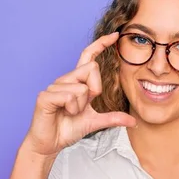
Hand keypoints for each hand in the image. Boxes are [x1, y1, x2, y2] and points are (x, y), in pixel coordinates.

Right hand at [22, 32, 135, 156]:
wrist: (50, 144)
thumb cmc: (68, 129)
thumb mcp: (95, 122)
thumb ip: (113, 118)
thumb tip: (133, 122)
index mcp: (76, 82)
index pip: (88, 57)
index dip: (101, 44)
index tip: (115, 35)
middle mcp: (65, 80)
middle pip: (91, 69)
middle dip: (94, 90)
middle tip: (82, 107)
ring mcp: (54, 86)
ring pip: (82, 87)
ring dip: (81, 105)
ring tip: (70, 112)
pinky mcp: (45, 96)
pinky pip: (69, 96)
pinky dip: (71, 108)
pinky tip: (63, 113)